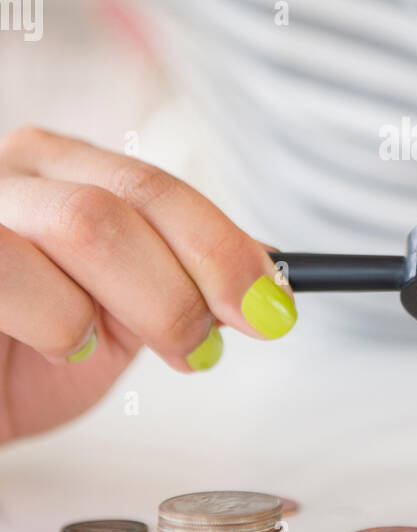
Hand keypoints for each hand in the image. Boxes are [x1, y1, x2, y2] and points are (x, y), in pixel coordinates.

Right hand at [0, 127, 296, 443]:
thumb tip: (265, 272)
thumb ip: (175, 281)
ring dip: (131, 304)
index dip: (224, 244)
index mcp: (55, 168)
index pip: (155, 185)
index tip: (275, 305)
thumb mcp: (111, 319)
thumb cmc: (14, 363)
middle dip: (188, 282)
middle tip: (202, 347)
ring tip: (102, 350)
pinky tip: (52, 346)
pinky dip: (57, 320)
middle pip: (130, 200)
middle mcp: (8, 170)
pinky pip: (16, 270)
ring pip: (85, 223)